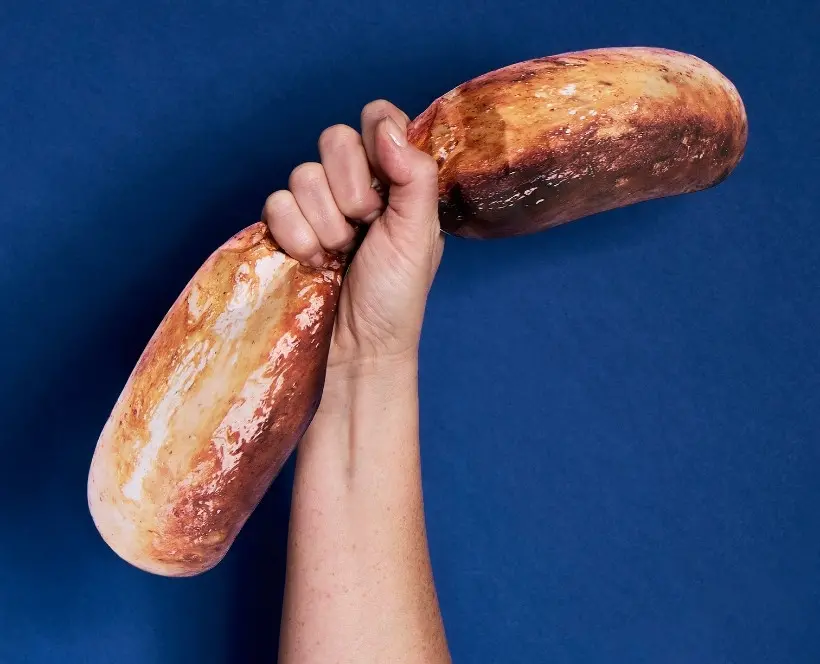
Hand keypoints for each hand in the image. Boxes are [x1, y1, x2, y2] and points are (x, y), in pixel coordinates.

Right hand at [263, 100, 443, 367]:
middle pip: (335, 139)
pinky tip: (315, 264)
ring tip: (341, 255)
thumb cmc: (396, 296)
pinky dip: (297, 238)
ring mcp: (316, 206)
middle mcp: (354, 185)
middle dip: (352, 191)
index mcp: (394, 180)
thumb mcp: (419, 234)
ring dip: (326, 224)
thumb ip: (413, 175)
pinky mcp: (284, 228)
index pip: (378, 119)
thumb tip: (386, 126)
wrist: (358, 348)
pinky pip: (276, 205)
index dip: (376, 139)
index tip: (386, 178)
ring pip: (303, 174)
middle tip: (364, 227)